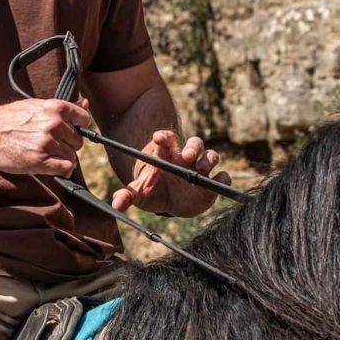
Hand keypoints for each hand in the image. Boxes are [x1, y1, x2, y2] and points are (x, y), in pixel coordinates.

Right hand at [0, 98, 91, 176]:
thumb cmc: (8, 118)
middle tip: (51, 145)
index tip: (70, 132)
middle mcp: (54, 124)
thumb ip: (62, 107)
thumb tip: (85, 103)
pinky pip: (65, 169)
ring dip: (61, 158)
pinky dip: (62, 170)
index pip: (85, 119)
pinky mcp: (40, 161)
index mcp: (55, 107)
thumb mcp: (35, 105)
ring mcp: (47, 143)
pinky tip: (50, 166)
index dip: (79, 127)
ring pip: (71, 156)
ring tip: (45, 154)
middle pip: (78, 141)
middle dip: (68, 145)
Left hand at [112, 130, 229, 217]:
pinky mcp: (211, 184)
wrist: (167, 203)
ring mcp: (200, 170)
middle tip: (187, 157)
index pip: (166, 140)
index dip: (163, 136)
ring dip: (209, 160)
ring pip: (211, 155)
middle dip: (192, 147)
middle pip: (194, 144)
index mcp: (166, 156)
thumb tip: (116, 203)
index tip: (158, 138)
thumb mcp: (139, 194)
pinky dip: (223, 178)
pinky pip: (223, 176)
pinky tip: (219, 182)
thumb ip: (128, 196)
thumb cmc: (152, 191)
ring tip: (202, 170)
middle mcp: (185, 159)